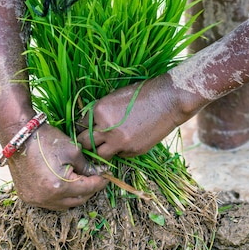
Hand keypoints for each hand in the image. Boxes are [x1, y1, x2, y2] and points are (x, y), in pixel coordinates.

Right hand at [2, 121, 107, 209]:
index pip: (88, 189)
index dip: (100, 182)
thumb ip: (88, 167)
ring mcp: (35, 200)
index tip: (107, 176)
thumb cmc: (47, 140)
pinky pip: (49, 202)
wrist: (19, 136)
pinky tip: (64, 186)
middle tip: (95, 179)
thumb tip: (98, 174)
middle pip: (77, 200)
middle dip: (88, 190)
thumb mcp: (73, 151)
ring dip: (74, 196)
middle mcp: (46, 198)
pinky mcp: (27, 197)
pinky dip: (59, 197)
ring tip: (81, 182)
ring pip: (63, 204)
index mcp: (60, 187)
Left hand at [76, 74, 193, 159]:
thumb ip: (101, 112)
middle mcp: (106, 128)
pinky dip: (120, 151)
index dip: (83, 128)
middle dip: (87, 142)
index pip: (80, 125)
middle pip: (84, 143)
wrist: (168, 100)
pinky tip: (129, 141)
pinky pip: (119, 155)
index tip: (88, 130)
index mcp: (99, 110)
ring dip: (101, 151)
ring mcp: (119, 141)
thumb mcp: (115, 97)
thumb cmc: (142, 94)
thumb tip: (90, 124)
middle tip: (93, 141)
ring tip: (108, 145)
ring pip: (99, 154)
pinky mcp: (132, 150)